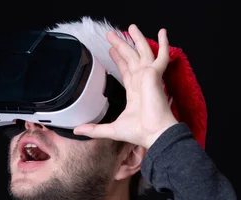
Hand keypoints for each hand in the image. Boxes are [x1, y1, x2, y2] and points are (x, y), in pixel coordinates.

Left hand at [73, 24, 177, 148]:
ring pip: (141, 52)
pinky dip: (163, 44)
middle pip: (131, 58)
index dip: (119, 60)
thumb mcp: (111, 129)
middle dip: (121, 46)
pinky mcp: (154, 74)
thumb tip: (77, 131)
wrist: (155, 133)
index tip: (112, 50)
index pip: (126, 71)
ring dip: (136, 39)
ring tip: (130, 27)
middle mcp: (142, 82)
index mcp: (135, 93)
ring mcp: (149, 77)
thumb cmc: (140, 132)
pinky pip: (161, 56)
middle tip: (112, 35)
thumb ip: (94, 129)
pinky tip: (162, 32)